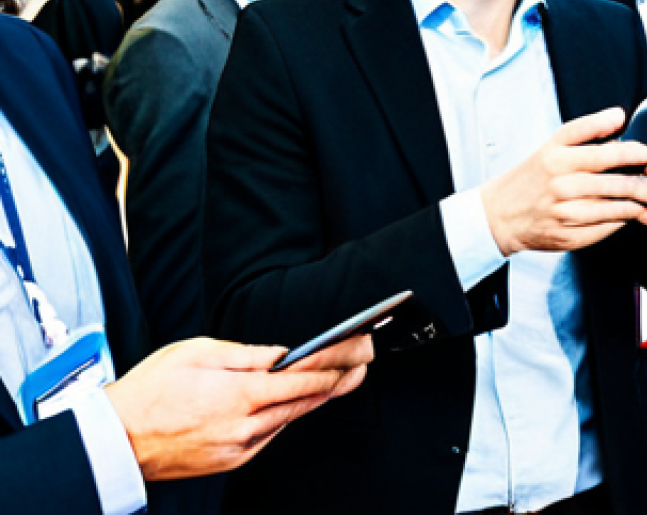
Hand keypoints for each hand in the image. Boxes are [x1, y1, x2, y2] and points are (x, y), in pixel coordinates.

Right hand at [105, 335, 371, 479]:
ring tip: (344, 378)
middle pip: (306, 400)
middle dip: (340, 379)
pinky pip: (270, 434)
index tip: (360, 350)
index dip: (338, 363)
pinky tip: (299, 402)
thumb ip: (246, 353)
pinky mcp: (232, 460)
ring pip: (291, 418)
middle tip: (366, 362)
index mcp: (240, 393)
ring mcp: (240, 447)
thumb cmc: (152, 389)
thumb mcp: (198, 352)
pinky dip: (289, 415)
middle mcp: (246, 425)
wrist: (117, 440)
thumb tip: (282, 352)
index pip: (304, 377)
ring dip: (319, 397)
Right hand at [481, 107, 646, 254]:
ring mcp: (564, 212)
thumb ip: (586, 131)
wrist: (500, 214)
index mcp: (556, 156)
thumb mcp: (552, 146)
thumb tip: (619, 116)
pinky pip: (605, 227)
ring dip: (639, 203)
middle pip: (613, 182)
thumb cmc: (532, 177)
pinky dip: (623, 220)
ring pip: (614, 207)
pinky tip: (633, 213)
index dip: (629, 150)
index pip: (600, 151)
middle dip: (644, 182)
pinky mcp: (568, 235)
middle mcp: (560, 183)